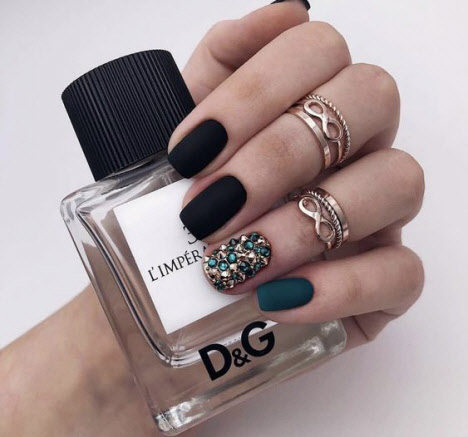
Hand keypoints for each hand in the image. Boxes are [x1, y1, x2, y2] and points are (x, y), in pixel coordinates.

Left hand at [168, 0, 423, 347]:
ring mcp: (382, 211)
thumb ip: (221, 67)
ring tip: (232, 264)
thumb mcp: (189, 134)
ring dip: (300, 227)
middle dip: (277, 156)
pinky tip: (276, 300)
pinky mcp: (389, 278)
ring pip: (396, 181)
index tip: (187, 152)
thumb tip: (280, 10)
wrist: (180, 293)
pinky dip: (338, 287)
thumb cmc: (188, 209)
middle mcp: (360, 144)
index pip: (317, 49)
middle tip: (206, 212)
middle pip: (368, 99)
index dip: (252, 92)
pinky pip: (401, 272)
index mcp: (314, 100)